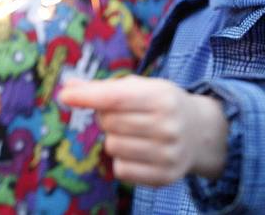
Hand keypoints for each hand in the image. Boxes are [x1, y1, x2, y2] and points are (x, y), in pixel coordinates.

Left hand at [59, 75, 228, 185]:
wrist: (199, 132)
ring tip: (134, 133)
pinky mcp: (164, 177)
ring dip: (115, 139)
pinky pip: (121, 170)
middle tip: (125, 115)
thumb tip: (67, 89)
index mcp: (163, 97)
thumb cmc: (161, 104)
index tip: (64, 96)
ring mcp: (168, 154)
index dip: (89, 96)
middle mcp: (168, 126)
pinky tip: (138, 151)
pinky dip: (122, 160)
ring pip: (113, 147)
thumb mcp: (141, 87)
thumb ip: (104, 88)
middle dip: (108, 117)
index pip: (117, 98)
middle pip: (110, 123)